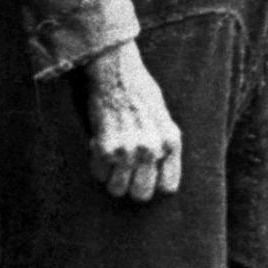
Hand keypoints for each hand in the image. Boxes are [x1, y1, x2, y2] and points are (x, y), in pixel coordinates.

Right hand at [78, 44, 181, 202]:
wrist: (116, 73)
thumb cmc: (141, 92)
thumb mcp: (164, 118)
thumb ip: (164, 145)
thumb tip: (161, 177)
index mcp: (171, 142)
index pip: (168, 187)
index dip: (155, 183)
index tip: (147, 175)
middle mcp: (153, 150)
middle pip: (141, 194)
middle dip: (132, 186)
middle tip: (125, 172)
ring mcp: (129, 151)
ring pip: (117, 189)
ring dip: (111, 177)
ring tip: (112, 159)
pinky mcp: (106, 148)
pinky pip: (98, 174)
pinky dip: (97, 165)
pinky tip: (100, 146)